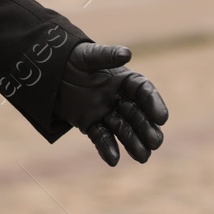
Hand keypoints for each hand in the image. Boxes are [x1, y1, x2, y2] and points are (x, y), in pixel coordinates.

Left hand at [54, 42, 167, 164]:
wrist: (51, 70)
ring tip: (142, 157)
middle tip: (155, 142)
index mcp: (124, 80)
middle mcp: (119, 99)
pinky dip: (107, 149)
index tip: (162, 117)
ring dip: (133, 143)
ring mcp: (106, 113)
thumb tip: (127, 53)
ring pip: (123, 130)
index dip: (154, 104)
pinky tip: (112, 160)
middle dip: (146, 129)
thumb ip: (107, 55)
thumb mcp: (88, 55)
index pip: (144, 92)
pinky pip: (101, 138)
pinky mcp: (91, 124)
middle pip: (137, 116)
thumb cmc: (74, 58)